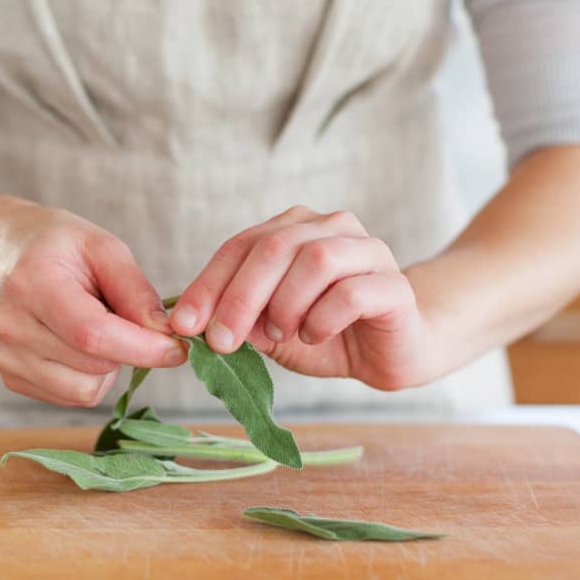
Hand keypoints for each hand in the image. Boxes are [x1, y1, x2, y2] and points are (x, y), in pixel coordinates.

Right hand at [0, 202, 186, 406]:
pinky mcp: (9, 378)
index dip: (142, 348)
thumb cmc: (58, 246)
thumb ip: (135, 290)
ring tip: (95, 329)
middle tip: (123, 318)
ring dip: (107, 368)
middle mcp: (10, 327)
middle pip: (93, 367)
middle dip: (127, 351)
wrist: (1, 253)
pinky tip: (76, 344)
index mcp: (32, 284)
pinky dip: (87, 377)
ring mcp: (4, 357)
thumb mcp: (103, 248)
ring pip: (84, 392)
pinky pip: (70, 397)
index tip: (178, 348)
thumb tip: (164, 334)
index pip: (92, 334)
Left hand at [168, 205, 434, 390]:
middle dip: (240, 297)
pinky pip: (351, 293)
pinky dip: (322, 319)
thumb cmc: (326, 334)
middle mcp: (332, 227)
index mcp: (296, 228)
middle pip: (275, 247)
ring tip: (281, 335)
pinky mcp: (396, 285)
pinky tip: (314, 336)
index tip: (183, 324)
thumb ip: (239, 320)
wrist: (391, 352)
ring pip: (316, 260)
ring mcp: (369, 251)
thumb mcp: (270, 330)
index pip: (242, 245)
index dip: (208, 284)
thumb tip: (190, 324)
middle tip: (221, 341)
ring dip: (286, 305)